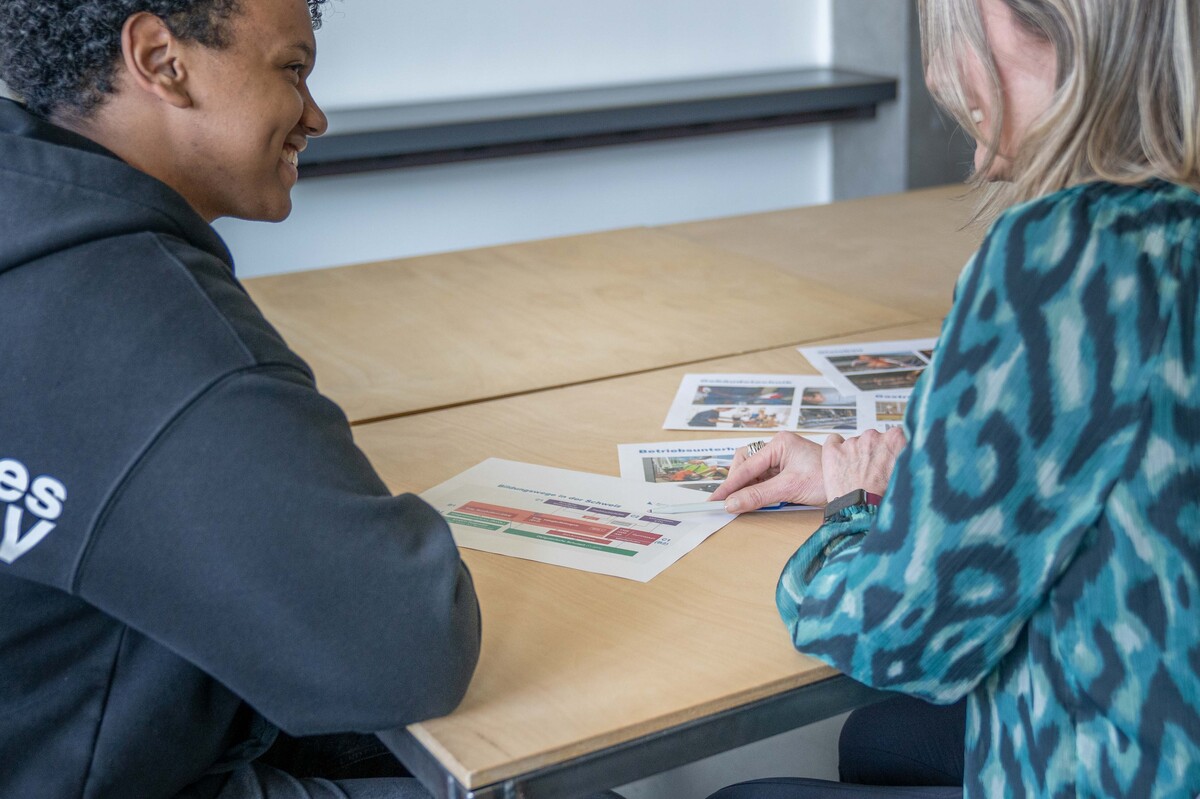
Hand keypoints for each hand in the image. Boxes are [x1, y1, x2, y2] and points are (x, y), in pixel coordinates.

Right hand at [710, 433, 824, 512]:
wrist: (853, 486)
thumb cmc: (826, 480)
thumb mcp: (788, 489)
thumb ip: (757, 496)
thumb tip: (731, 504)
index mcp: (779, 443)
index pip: (746, 466)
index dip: (729, 485)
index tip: (715, 500)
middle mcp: (778, 446)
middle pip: (744, 464)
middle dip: (737, 483)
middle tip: (731, 503)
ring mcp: (782, 457)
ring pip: (752, 472)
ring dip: (747, 488)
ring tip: (746, 502)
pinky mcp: (786, 469)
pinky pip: (763, 478)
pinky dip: (757, 490)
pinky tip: (757, 500)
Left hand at [822, 428, 906, 498]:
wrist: (862, 513)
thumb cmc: (886, 499)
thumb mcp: (908, 476)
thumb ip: (909, 460)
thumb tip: (913, 458)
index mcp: (895, 439)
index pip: (896, 436)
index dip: (893, 449)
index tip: (891, 459)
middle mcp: (873, 436)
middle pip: (874, 440)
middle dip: (874, 453)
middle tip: (874, 473)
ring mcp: (851, 443)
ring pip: (855, 443)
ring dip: (856, 455)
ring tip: (857, 476)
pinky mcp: (833, 450)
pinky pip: (833, 441)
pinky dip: (836, 449)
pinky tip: (840, 462)